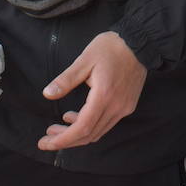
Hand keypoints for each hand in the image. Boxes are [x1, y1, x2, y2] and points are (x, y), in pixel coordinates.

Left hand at [38, 31, 146, 150]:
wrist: (139, 42)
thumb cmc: (111, 47)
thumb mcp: (84, 60)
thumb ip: (66, 79)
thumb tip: (48, 94)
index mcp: (104, 96)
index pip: (82, 128)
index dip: (63, 139)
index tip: (46, 142)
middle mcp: (116, 107)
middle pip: (89, 135)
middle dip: (66, 140)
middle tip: (47, 139)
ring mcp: (124, 108)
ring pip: (98, 132)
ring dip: (77, 134)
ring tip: (58, 126)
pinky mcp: (127, 106)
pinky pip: (106, 124)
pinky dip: (90, 126)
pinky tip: (76, 116)